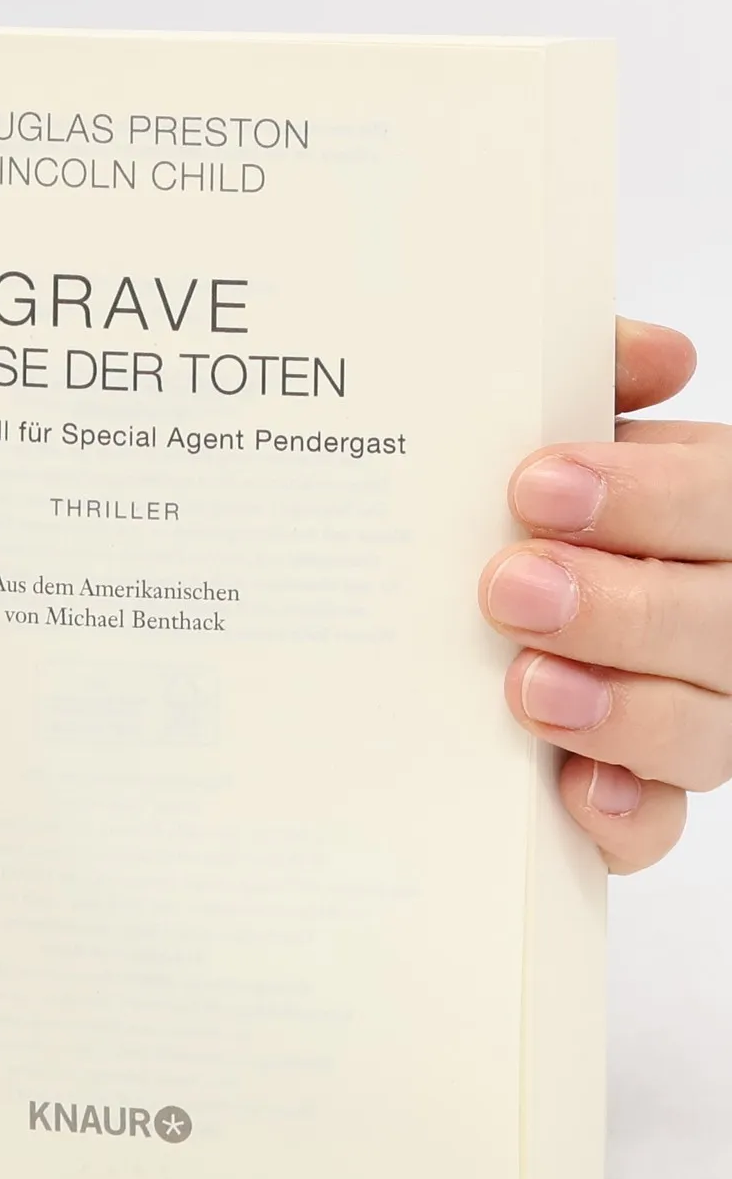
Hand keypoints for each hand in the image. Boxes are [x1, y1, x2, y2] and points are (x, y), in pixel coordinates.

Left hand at [479, 316, 717, 871]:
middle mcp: (724, 615)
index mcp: (713, 512)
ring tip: (526, 687)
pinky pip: (657, 823)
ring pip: (707, 730)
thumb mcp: (556, 427)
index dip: (649, 497)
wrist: (472, 591)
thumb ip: (596, 375)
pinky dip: (622, 814)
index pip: (725, 501)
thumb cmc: (527, 508)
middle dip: (621, 607)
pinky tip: (573, 794)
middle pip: (722, 622)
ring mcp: (699, 710)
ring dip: (621, 710)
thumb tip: (662, 354)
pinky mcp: (644, 793)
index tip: (535, 485)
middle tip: (509, 588)